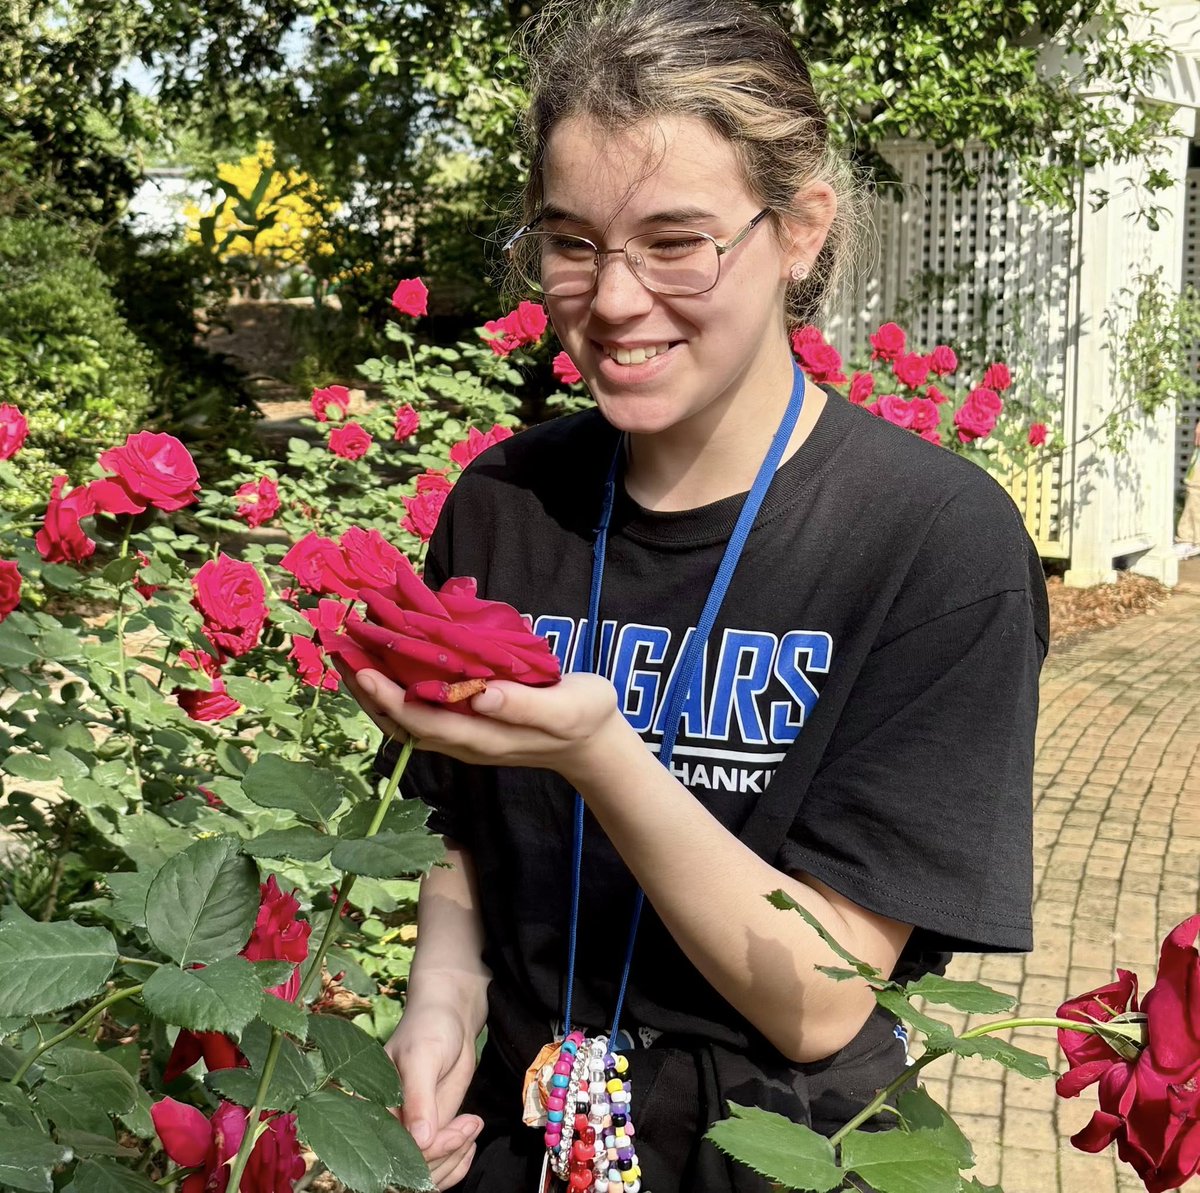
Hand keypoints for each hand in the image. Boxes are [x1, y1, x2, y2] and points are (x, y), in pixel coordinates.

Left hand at [336, 660, 628, 782]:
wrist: (593, 741)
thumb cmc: (583, 718)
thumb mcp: (565, 710)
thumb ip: (523, 705)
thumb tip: (480, 696)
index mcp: (483, 737)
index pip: (424, 722)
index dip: (390, 698)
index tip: (364, 668)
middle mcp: (464, 740)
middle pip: (402, 722)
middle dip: (367, 691)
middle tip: (339, 651)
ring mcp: (464, 734)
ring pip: (406, 716)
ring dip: (375, 689)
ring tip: (349, 654)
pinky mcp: (468, 721)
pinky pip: (422, 706)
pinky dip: (398, 685)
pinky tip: (388, 660)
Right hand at [386, 1002, 482, 1189]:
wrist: (451, 1017)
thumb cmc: (429, 1027)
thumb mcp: (422, 1057)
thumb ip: (418, 1098)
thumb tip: (420, 1141)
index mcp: (368, 1107)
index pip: (388, 1151)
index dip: (421, 1152)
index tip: (452, 1133)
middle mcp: (384, 1125)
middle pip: (409, 1167)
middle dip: (443, 1154)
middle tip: (468, 1126)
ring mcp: (408, 1132)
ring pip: (427, 1172)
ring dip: (454, 1156)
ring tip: (471, 1124)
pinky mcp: (429, 1133)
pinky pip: (439, 1166)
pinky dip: (458, 1161)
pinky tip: (470, 1137)